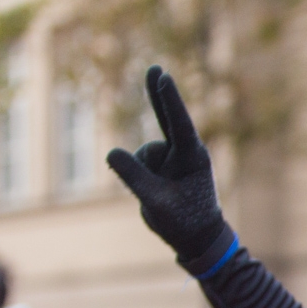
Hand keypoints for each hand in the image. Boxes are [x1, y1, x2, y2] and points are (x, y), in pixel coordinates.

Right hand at [106, 67, 226, 262]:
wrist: (196, 239)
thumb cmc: (185, 222)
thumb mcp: (156, 202)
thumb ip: (133, 176)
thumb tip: (111, 152)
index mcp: (193, 158)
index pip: (178, 123)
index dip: (168, 100)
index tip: (163, 77)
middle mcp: (185, 152)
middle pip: (167, 118)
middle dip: (158, 94)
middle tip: (155, 68)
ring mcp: (172, 158)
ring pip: (142, 154)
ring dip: (142, 173)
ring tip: (160, 197)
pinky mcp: (161, 166)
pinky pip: (138, 164)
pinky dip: (138, 177)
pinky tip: (153, 194)